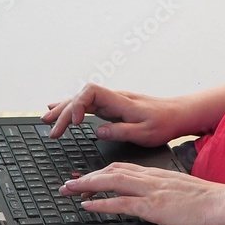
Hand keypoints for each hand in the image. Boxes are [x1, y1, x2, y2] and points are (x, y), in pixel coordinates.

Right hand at [42, 83, 180, 146]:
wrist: (178, 114)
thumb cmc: (165, 123)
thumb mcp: (146, 133)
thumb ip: (122, 131)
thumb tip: (99, 131)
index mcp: (121, 101)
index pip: (91, 92)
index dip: (79, 105)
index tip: (77, 123)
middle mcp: (114, 98)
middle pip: (81, 96)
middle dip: (64, 112)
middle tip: (52, 130)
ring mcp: (111, 101)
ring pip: (82, 99)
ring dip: (64, 109)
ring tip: (46, 119)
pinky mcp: (112, 107)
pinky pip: (87, 104)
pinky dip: (72, 107)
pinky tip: (59, 109)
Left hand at [59, 162, 224, 224]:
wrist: (223, 202)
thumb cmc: (209, 200)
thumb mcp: (183, 189)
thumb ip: (167, 190)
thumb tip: (159, 198)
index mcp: (158, 173)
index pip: (123, 167)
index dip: (102, 172)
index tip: (88, 177)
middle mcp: (151, 178)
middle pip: (111, 171)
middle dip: (87, 176)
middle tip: (68, 183)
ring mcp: (151, 190)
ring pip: (112, 181)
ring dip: (87, 185)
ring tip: (69, 190)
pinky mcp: (153, 206)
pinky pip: (121, 202)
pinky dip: (101, 203)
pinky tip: (88, 205)